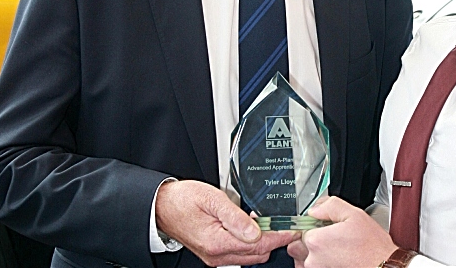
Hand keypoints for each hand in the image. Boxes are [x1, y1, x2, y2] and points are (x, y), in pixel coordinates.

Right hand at [156, 180, 296, 265]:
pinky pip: (240, 254)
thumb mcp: (211, 199)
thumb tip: (256, 230)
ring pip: (250, 256)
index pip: (258, 244)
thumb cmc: (183, 200)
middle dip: (275, 239)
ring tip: (273, 224)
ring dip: (263, 242)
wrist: (161, 207)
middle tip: (287, 223)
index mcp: (217, 242)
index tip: (294, 229)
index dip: (279, 235)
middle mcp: (217, 255)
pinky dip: (251, 244)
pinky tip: (255, 229)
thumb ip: (234, 216)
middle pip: (257, 253)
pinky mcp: (213, 254)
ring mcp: (215, 256)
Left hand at [287, 197, 397, 267]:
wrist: (384, 267)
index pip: (302, 228)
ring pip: (302, 260)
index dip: (313, 225)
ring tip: (332, 250)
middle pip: (297, 245)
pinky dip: (318, 264)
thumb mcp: (354, 214)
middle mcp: (313, 260)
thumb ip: (330, 206)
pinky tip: (333, 259)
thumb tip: (315, 209)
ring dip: (311, 254)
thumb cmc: (372, 247)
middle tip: (327, 238)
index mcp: (317, 240)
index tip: (324, 226)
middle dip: (308, 240)